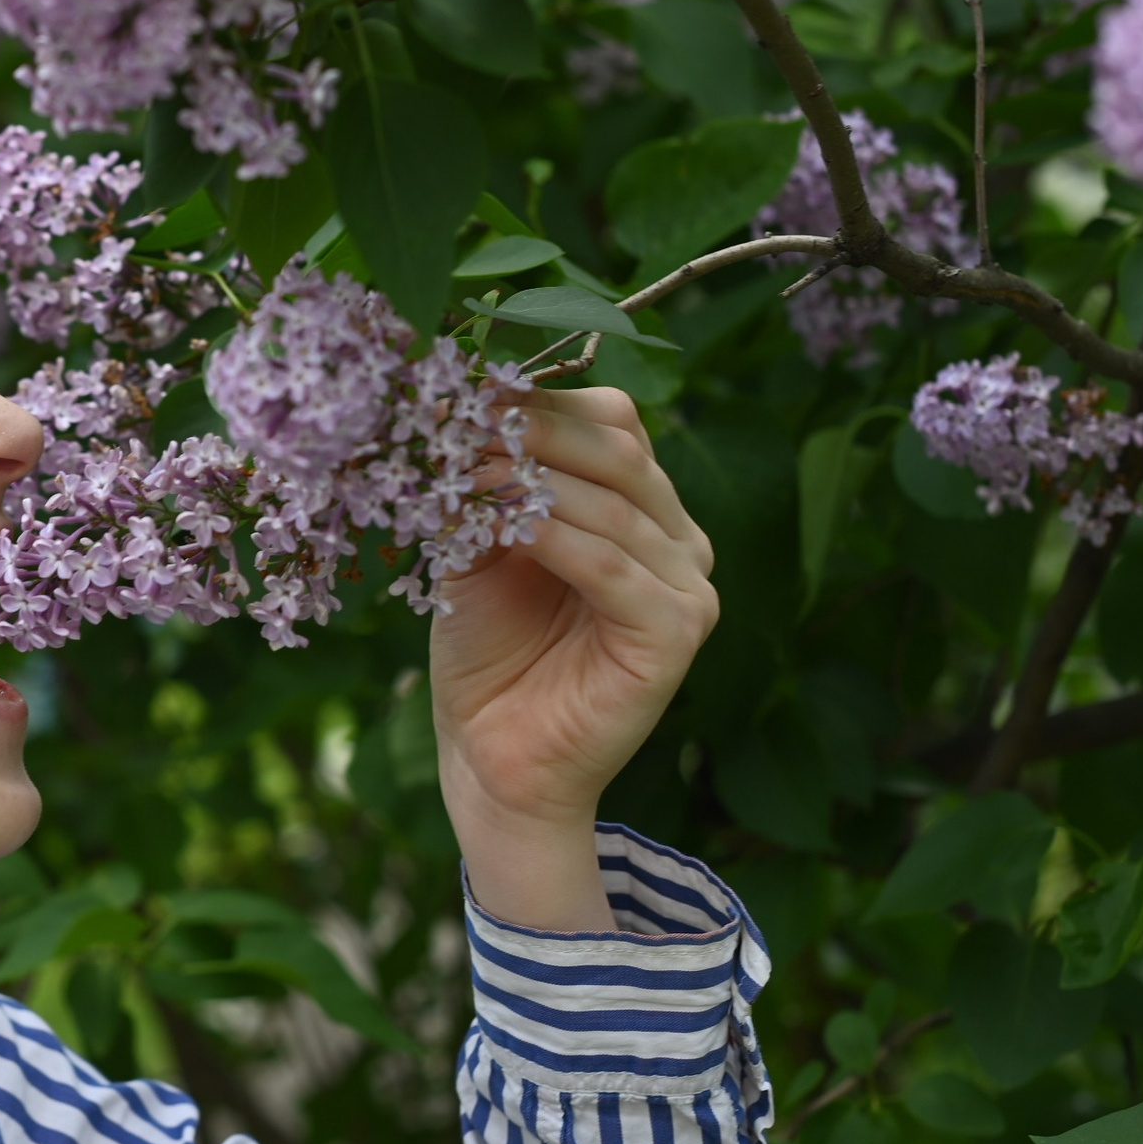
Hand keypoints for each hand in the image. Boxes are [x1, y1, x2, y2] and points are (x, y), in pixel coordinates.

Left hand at [430, 386, 717, 930]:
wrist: (492, 756)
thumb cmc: (488, 651)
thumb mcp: (478, 547)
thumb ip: (482, 482)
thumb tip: (452, 403)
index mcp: (643, 508)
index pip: (612, 422)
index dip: (539, 400)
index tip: (463, 387)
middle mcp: (678, 539)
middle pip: (619, 450)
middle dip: (533, 429)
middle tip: (461, 418)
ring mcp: (690, 588)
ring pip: (616, 503)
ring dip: (534, 478)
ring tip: (464, 467)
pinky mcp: (677, 637)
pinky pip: (618, 568)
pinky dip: (559, 538)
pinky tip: (508, 524)